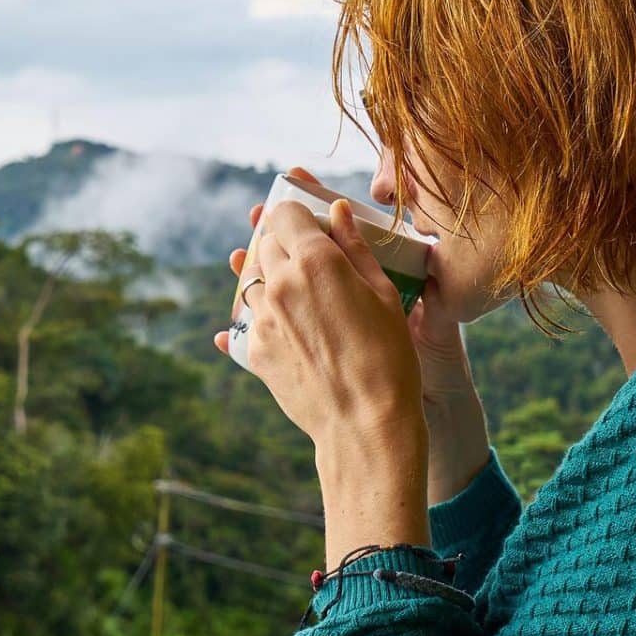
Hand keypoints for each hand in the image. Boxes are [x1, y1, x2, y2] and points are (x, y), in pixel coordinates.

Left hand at [213, 170, 424, 447]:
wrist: (364, 424)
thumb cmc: (388, 357)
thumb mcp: (384, 294)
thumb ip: (355, 248)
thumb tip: (338, 211)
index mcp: (315, 261)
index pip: (285, 213)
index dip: (297, 215)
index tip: (309, 225)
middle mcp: (280, 284)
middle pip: (265, 243)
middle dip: (283, 244)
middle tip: (310, 260)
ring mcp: (262, 319)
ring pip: (252, 279)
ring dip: (270, 278)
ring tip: (301, 295)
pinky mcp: (254, 350)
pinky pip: (248, 319)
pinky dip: (262, 314)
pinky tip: (285, 324)